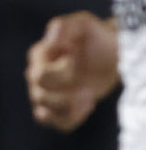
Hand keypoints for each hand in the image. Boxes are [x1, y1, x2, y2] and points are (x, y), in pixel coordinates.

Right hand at [26, 11, 118, 132]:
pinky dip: (73, 118)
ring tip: (89, 95)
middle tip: (88, 86)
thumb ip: (64, 27)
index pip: (40, 76)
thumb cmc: (97, 37)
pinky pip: (58, 124)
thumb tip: (50, 41)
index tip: (79, 61)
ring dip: (70, 107)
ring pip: (44, 114)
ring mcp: (45, 95)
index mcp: (39, 56)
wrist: (113, 52)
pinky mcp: (59, 109)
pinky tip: (89, 105)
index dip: (63, 74)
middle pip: (40, 97)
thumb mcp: (83, 25)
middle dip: (66, 94)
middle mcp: (36, 76)